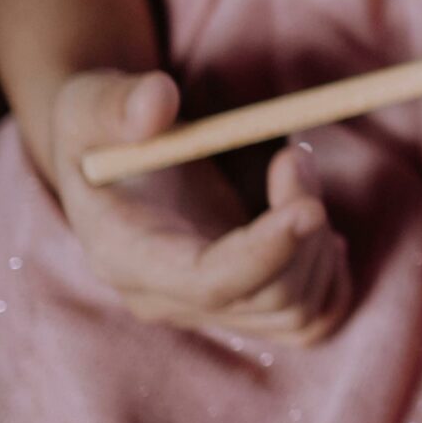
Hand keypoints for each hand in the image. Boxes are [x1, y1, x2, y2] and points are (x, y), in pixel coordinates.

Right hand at [47, 70, 347, 343]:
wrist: (110, 158)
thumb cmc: (99, 127)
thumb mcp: (90, 101)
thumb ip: (119, 102)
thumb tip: (158, 100)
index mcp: (125, 256)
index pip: (208, 284)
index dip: (266, 252)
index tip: (309, 206)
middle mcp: (167, 298)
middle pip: (267, 300)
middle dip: (302, 229)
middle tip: (295, 156)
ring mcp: (207, 308)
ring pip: (298, 311)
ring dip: (318, 242)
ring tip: (295, 170)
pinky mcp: (240, 305)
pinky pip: (309, 322)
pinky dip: (331, 279)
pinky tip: (315, 227)